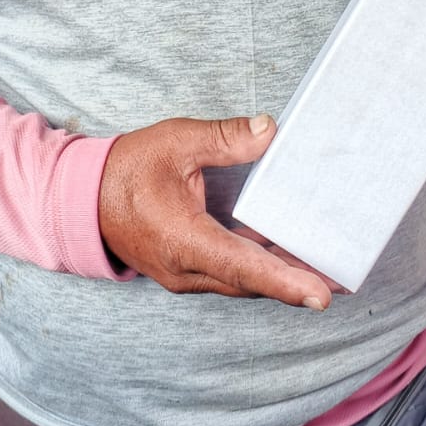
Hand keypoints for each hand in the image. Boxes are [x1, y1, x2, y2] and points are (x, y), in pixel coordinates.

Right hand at [98, 113, 332, 307]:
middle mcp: (186, 269)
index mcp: (183, 240)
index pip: (242, 267)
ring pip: (243, 282)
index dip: (285, 282)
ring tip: (326, 271)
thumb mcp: (176, 142)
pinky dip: (260, 268)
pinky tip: (286, 254)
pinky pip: (230, 274)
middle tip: (344, 281)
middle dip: (298, 283)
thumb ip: (225, 138)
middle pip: (251, 282)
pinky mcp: (186, 269)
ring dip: (282, 277)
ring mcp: (185, 274)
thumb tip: (271, 130)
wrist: (81, 199)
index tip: (321, 295)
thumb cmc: (126, 169)